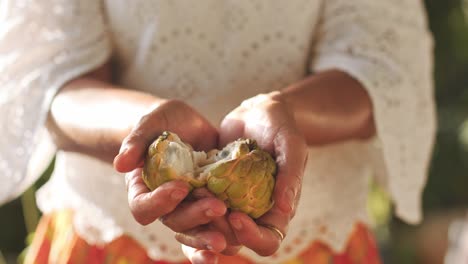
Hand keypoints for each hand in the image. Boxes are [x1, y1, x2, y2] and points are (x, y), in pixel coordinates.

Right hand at [115, 99, 225, 238]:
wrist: (188, 124)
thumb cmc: (162, 122)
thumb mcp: (150, 123)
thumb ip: (136, 141)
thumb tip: (120, 164)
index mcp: (143, 188)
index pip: (143, 206)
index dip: (159, 202)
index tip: (181, 187)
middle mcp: (164, 203)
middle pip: (175, 221)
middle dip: (195, 217)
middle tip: (218, 208)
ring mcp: (188, 205)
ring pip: (195, 230)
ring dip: (210, 235)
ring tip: (229, 234)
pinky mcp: (209, 202)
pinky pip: (214, 225)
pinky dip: (226, 233)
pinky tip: (240, 238)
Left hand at [181, 92, 308, 259]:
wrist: (258, 111)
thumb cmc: (280, 126)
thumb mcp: (291, 145)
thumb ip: (291, 174)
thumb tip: (286, 209)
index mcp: (277, 211)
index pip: (267, 241)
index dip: (251, 237)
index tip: (235, 215)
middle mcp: (253, 213)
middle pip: (234, 240)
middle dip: (218, 229)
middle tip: (206, 202)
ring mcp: (231, 203)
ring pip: (212, 229)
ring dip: (199, 220)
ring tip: (193, 195)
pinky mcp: (213, 190)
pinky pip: (198, 207)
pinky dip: (188, 204)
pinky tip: (182, 188)